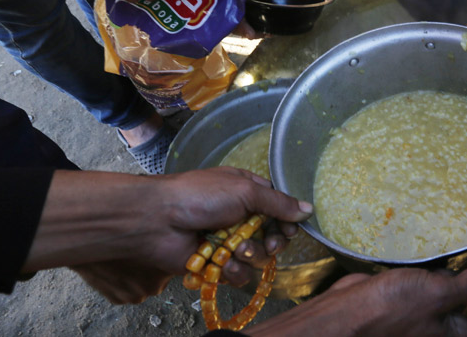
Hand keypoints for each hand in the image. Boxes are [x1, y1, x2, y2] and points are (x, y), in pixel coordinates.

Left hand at [26, 167, 311, 304]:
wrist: (158, 220)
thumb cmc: (200, 196)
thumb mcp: (244, 190)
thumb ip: (278, 203)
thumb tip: (308, 209)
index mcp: (247, 191)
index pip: (279, 208)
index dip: (287, 221)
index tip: (291, 228)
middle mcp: (240, 216)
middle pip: (273, 236)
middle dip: (273, 241)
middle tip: (269, 243)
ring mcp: (228, 242)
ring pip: (258, 259)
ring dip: (251, 255)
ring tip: (235, 249)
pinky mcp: (216, 264)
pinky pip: (239, 275)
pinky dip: (233, 270)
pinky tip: (222, 263)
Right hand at [243, 264, 466, 336]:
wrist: (338, 321)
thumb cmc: (387, 312)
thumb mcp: (435, 294)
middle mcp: (440, 336)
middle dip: (462, 286)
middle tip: (453, 265)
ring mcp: (420, 326)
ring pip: (443, 301)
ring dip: (441, 281)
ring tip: (432, 265)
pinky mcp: (403, 314)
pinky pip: (421, 296)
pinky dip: (421, 282)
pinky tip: (413, 270)